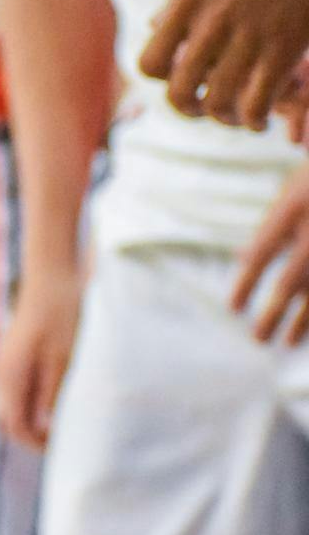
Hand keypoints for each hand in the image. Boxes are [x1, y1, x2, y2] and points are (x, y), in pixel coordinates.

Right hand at [0, 274, 82, 448]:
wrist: (51, 276)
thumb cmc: (63, 314)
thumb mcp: (64, 356)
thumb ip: (53, 393)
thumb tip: (47, 426)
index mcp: (12, 376)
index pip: (16, 425)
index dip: (37, 443)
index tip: (63, 450)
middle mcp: (3, 373)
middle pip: (10, 419)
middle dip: (33, 435)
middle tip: (63, 442)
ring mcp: (7, 364)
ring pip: (14, 405)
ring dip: (34, 418)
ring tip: (63, 422)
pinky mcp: (16, 356)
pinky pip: (19, 390)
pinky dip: (34, 402)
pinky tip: (58, 398)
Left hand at [138, 0, 308, 128]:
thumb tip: (154, 22)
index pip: (149, 64)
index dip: (163, 79)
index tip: (182, 78)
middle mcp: (209, 21)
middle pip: (179, 92)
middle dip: (192, 110)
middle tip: (207, 109)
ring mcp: (247, 35)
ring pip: (219, 103)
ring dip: (227, 119)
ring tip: (240, 118)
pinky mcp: (283, 46)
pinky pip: (258, 102)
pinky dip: (258, 118)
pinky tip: (263, 119)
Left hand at [231, 160, 308, 343]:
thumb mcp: (294, 191)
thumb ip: (273, 227)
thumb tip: (243, 260)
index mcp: (296, 204)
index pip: (264, 250)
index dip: (247, 281)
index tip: (233, 308)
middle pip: (293, 279)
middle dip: (274, 312)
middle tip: (256, 339)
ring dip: (303, 321)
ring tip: (285, 342)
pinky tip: (308, 332)